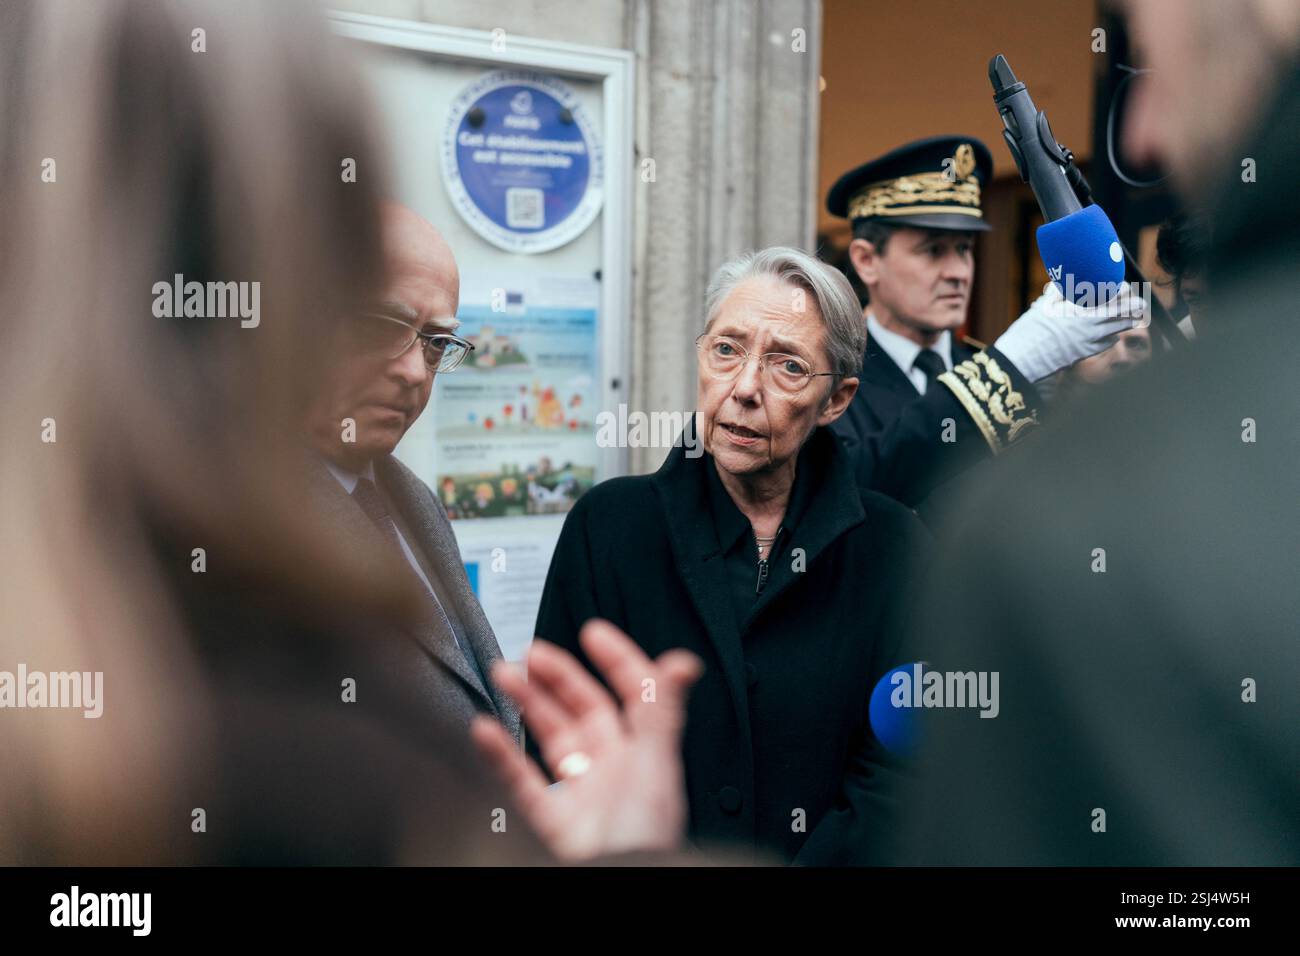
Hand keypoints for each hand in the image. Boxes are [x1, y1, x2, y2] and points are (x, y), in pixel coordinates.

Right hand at [470, 619, 703, 861]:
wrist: (613, 890)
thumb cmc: (641, 844)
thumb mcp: (656, 770)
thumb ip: (662, 713)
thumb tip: (683, 662)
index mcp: (646, 760)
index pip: (633, 699)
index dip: (617, 662)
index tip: (594, 632)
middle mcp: (613, 776)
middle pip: (585, 713)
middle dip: (559, 677)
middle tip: (533, 651)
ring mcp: (579, 800)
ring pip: (550, 740)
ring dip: (527, 703)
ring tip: (504, 674)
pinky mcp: (547, 826)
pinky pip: (519, 782)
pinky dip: (499, 753)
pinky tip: (484, 728)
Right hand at [994, 279, 1146, 381]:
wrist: (1025, 358)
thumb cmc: (1030, 329)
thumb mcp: (1043, 306)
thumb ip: (1057, 292)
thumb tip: (1062, 281)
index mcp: (1079, 308)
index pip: (1108, 296)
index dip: (1121, 291)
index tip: (1125, 288)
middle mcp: (1088, 324)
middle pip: (1119, 314)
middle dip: (1132, 308)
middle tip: (1141, 305)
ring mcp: (1088, 340)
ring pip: (1117, 330)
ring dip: (1127, 323)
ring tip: (1135, 319)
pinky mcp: (1085, 353)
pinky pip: (1106, 344)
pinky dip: (1112, 338)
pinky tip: (1113, 335)